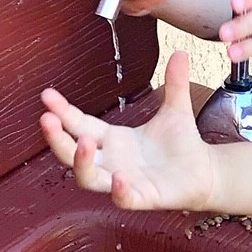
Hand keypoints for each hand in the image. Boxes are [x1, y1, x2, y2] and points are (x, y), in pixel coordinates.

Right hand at [40, 52, 218, 210]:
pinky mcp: (142, 198)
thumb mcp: (176, 110)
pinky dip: (119, 190)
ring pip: (89, 178)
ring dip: (81, 162)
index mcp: (113, 139)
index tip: (47, 95)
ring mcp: (123, 181)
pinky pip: (124, 199)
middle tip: (46, 119)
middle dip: (57, 138)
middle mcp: (111, 161)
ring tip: (83, 141)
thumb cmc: (182, 145)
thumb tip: (182, 52)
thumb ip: (174, 83)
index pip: (79, 124)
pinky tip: (120, 177)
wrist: (205, 173)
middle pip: (71, 153)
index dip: (62, 111)